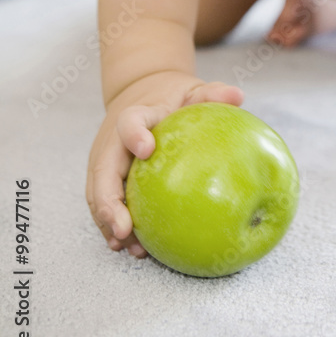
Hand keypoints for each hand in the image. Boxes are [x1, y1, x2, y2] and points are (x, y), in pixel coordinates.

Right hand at [86, 70, 243, 256]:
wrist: (141, 92)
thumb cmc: (173, 97)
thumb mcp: (194, 91)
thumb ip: (212, 94)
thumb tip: (238, 96)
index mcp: (137, 114)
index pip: (130, 121)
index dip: (134, 134)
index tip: (147, 149)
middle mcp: (113, 139)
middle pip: (102, 170)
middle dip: (109, 201)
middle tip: (124, 228)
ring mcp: (105, 158)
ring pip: (97, 192)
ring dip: (108, 220)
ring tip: (126, 245)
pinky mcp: (105, 175)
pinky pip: (104, 202)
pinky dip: (111, 224)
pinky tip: (129, 246)